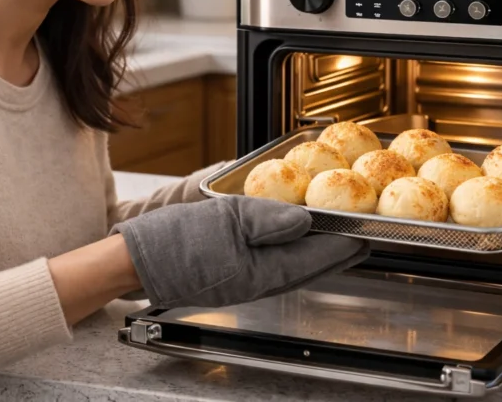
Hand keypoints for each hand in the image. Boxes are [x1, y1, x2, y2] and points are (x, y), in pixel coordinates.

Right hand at [110, 196, 368, 308]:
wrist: (135, 262)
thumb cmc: (172, 242)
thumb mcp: (223, 218)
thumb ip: (266, 219)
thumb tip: (305, 220)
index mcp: (259, 270)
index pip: (313, 257)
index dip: (342, 245)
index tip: (365, 235)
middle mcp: (256, 281)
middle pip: (308, 268)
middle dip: (337, 254)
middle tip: (360, 239)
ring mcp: (244, 281)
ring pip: (292, 269)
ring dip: (316, 255)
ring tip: (335, 241)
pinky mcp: (232, 276)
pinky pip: (272, 267)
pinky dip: (291, 255)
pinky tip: (290, 243)